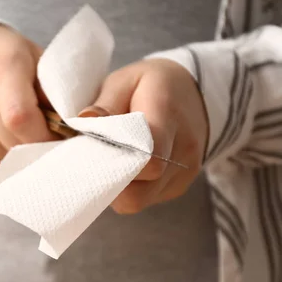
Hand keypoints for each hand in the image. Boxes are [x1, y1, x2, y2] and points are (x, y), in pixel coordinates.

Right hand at [0, 24, 55, 172]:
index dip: (43, 139)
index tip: (59, 144)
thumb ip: (55, 97)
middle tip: (51, 147)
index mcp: (2, 65)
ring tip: (28, 144)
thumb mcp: (39, 62)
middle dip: (36, 151)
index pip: (20, 118)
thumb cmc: (9, 57)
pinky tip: (8, 149)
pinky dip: (0, 162)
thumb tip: (74, 137)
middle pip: (10, 142)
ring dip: (19, 159)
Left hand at [79, 58, 208, 213]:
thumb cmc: (151, 85)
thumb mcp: (125, 81)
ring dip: (116, 188)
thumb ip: (105, 104)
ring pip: (139, 200)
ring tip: (109, 161)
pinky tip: (125, 167)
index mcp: (167, 114)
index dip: (116, 163)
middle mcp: (183, 148)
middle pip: (140, 190)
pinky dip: (129, 188)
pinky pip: (147, 199)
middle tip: (93, 161)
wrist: (197, 94)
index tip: (94, 152)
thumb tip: (85, 121)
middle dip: (108, 181)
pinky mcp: (179, 186)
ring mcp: (185, 172)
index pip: (148, 157)